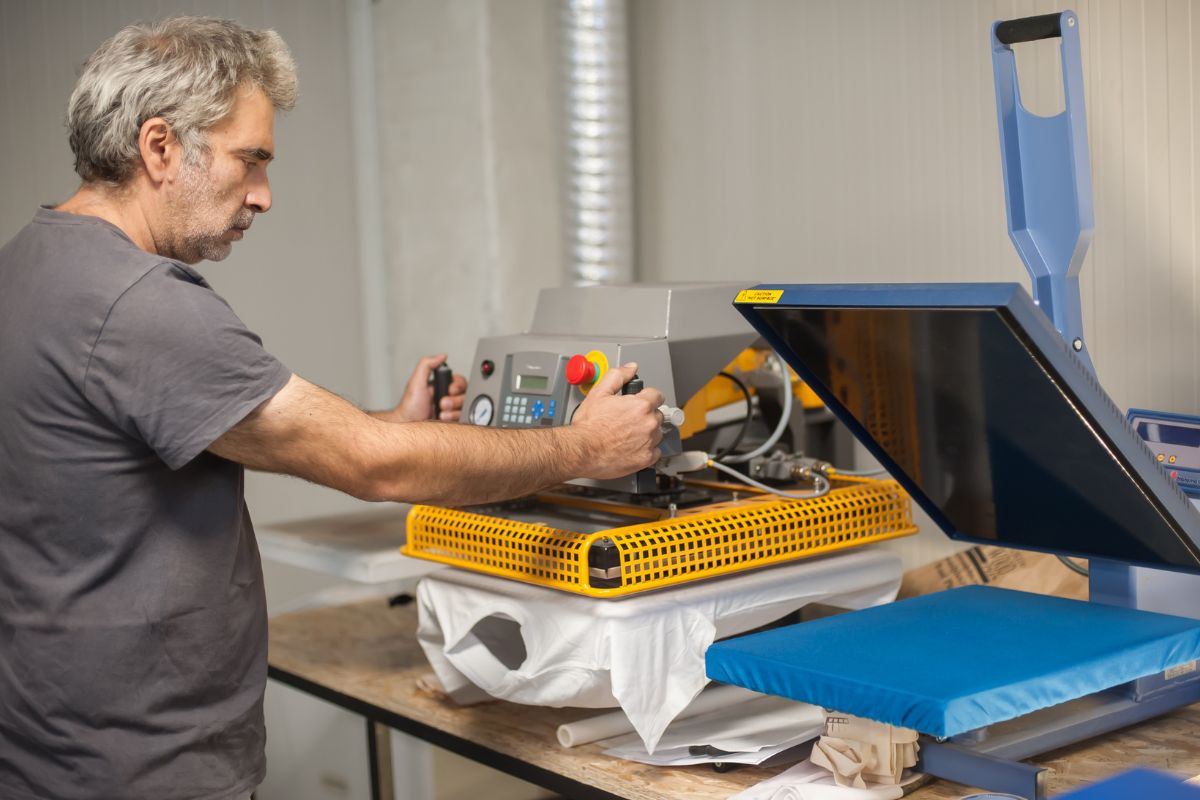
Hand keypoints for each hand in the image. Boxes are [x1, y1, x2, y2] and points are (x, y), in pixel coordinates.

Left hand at [394, 354, 466, 421]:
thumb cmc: (409, 407)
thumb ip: (426, 365)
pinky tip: (443, 419)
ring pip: (464, 407)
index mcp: (440, 386)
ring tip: (440, 412)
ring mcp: (451, 410)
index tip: (449, 390)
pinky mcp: (453, 421)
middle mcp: (447, 397)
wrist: (408, 426)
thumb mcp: (416, 382)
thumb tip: (441, 356)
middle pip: (465, 394)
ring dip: (453, 410)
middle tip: (441, 403)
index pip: (460, 382)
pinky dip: (454, 419)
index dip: (457, 386)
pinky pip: (463, 418)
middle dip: (454, 400)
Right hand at [570, 362, 664, 479]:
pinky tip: (632, 447)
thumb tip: (631, 368)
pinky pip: (655, 452)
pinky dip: (647, 450)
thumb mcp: (599, 392)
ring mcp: (648, 442)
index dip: (647, 397)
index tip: (641, 402)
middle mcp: (648, 423)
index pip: (657, 395)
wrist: (581, 450)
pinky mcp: (645, 459)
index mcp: (641, 405)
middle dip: (646, 415)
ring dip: (647, 432)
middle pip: (657, 415)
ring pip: (657, 434)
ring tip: (628, 434)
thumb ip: (618, 376)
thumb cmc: (588, 425)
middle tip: (629, 420)